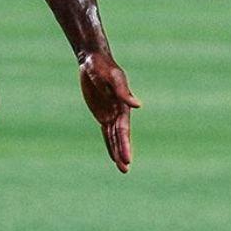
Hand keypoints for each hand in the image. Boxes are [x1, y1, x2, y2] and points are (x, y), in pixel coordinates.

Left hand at [78, 52, 140, 173]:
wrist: (93, 61)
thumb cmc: (102, 66)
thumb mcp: (112, 77)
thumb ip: (123, 91)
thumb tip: (138, 106)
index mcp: (122, 105)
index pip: (123, 129)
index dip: (124, 144)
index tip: (127, 159)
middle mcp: (118, 112)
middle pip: (121, 136)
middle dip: (123, 152)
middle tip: (125, 169)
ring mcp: (110, 114)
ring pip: (114, 137)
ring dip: (118, 151)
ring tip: (123, 169)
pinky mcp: (102, 114)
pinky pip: (107, 132)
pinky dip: (110, 143)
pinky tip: (114, 155)